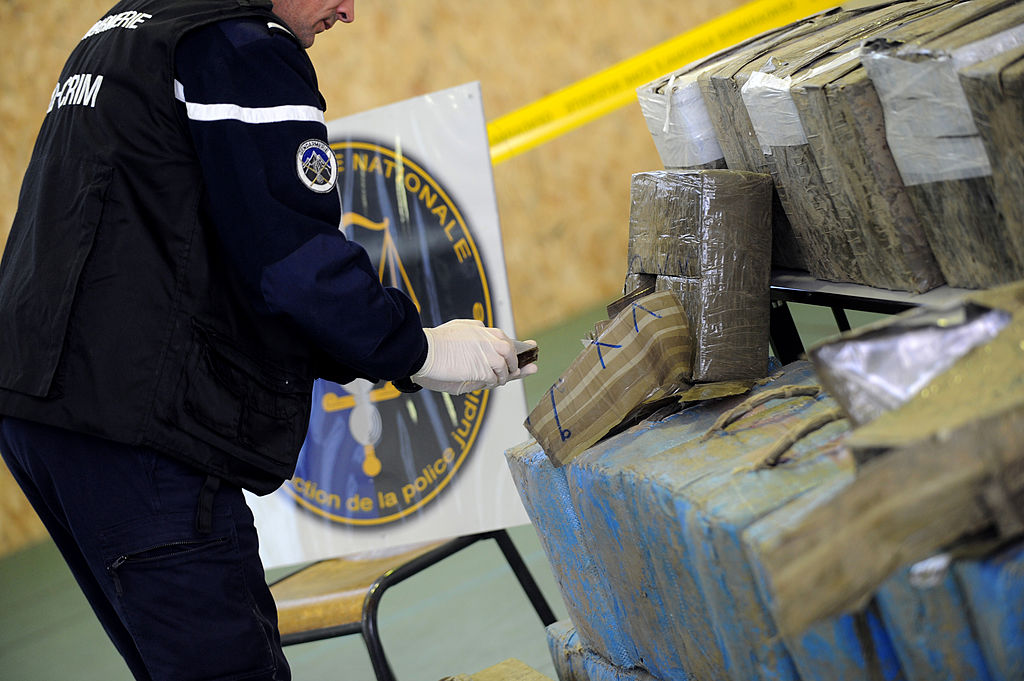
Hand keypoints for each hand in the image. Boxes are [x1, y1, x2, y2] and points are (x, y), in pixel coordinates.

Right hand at [412, 320, 537, 394]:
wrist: (422, 351)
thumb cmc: (433, 344)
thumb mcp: (455, 329)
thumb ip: (471, 331)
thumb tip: (482, 330)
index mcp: (479, 328)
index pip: (502, 338)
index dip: (513, 347)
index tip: (525, 351)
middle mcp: (486, 337)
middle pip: (509, 349)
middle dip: (516, 362)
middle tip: (520, 370)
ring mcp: (486, 352)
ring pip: (505, 366)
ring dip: (503, 375)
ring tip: (497, 380)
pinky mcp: (482, 368)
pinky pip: (495, 378)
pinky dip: (493, 382)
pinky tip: (489, 383)